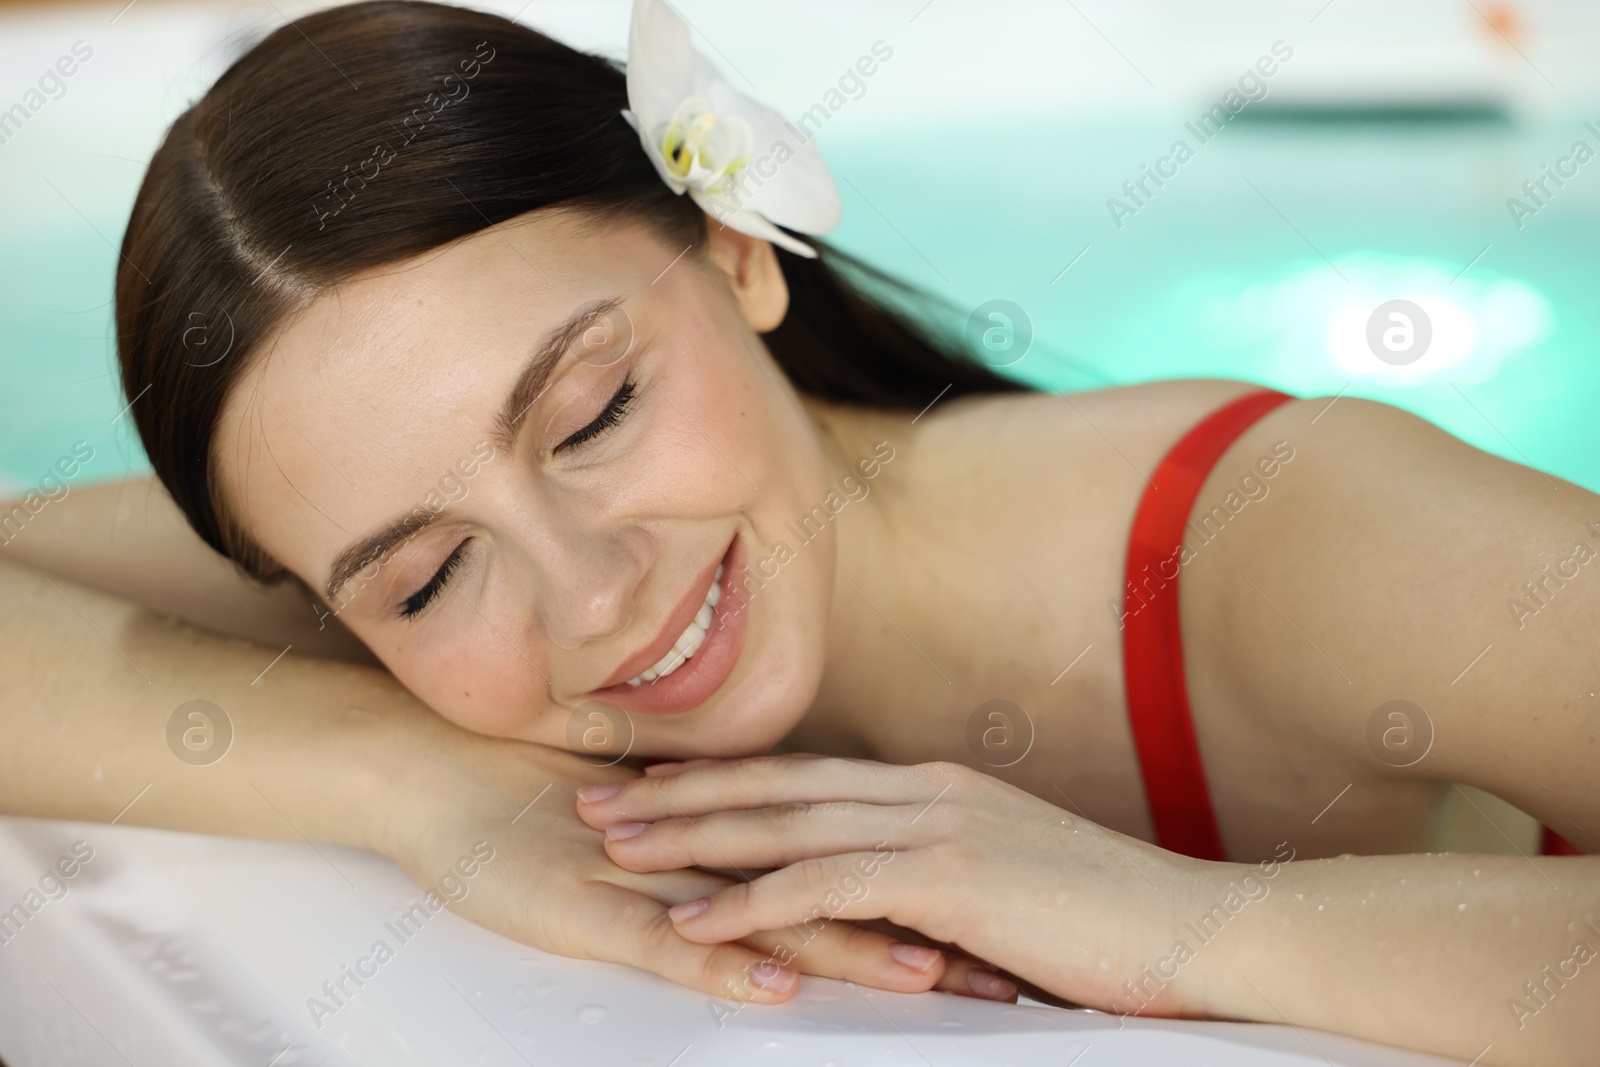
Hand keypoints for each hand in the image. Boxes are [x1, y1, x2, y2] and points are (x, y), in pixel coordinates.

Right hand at [380, 736, 987, 1003]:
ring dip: (852, 942)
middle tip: (1004, 958)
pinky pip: (668, 940)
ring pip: (771, 914)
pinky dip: (724, 961)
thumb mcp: (642, 843)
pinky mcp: (594, 907)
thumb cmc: (530, 809)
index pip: (844, 862)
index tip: (996, 917)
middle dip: (922, 927)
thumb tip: (781, 880)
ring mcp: (655, 876)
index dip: (922, 890)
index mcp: (729, 833)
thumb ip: (712, 859)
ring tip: (927, 970)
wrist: (432, 773)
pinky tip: (774, 981)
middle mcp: (708, 849)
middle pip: (835, 889)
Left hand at [576, 754, 1213, 1015]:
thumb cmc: (1106, 918)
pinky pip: (824, 885)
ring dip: (693, 836)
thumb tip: (884, 901)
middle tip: (601, 796)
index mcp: (934, 786)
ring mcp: (935, 826)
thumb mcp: (1009, 880)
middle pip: (777, 785)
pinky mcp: (948, 877)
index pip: (806, 775)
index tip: (658, 782)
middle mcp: (923, 790)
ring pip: (785, 824)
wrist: (1193, 929)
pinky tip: (697, 919)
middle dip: (682, 791)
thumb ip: (939, 873)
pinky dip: (751, 900)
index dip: (726, 778)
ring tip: (617, 847)